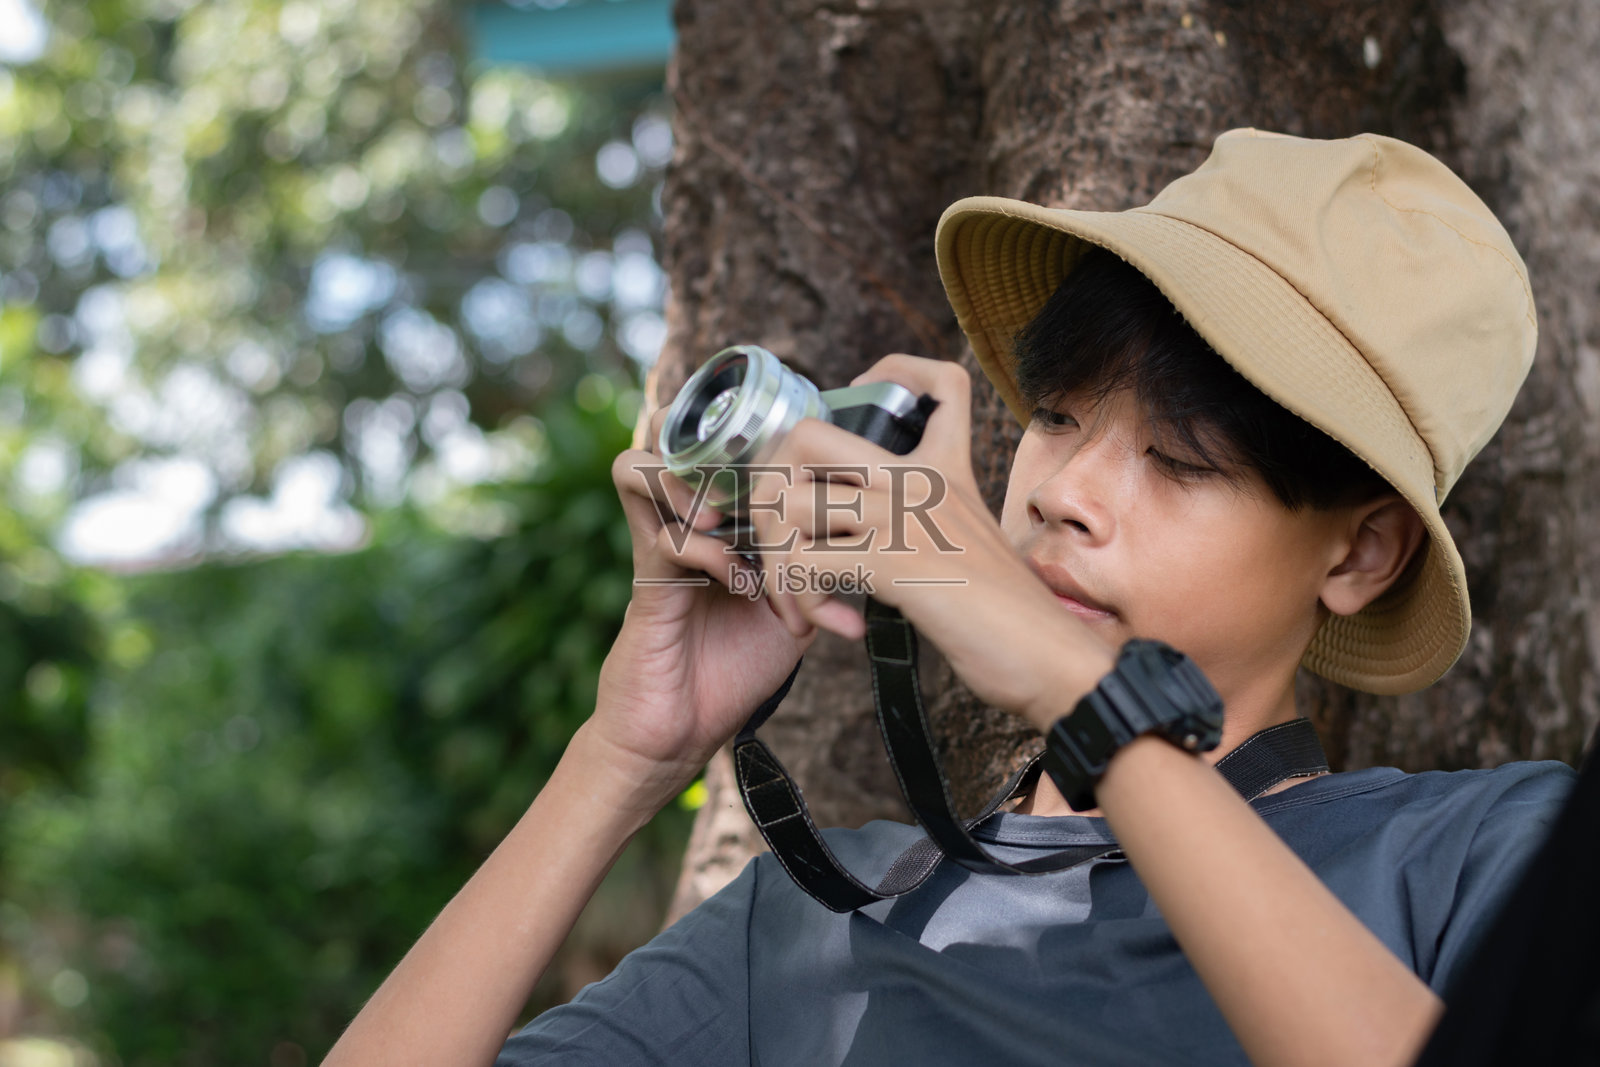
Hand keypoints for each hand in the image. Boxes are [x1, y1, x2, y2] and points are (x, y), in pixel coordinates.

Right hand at [593, 407, 816, 814]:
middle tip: (774, 477)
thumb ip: (822, 577)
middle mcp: (683, 525)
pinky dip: (711, 553)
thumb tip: (878, 550)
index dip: (763, 438)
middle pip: (678, 439)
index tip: (814, 463)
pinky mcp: (647, 586)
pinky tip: (742, 583)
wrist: (679, 734)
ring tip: (737, 517)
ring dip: (695, 483)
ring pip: (643, 467)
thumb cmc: (732, 673)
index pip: (723, 447)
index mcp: (718, 524)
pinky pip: (668, 540)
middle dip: (725, 445)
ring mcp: (659, 549)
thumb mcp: (794, 615)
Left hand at [749, 354, 1114, 728]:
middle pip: (806, 435)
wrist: (1048, 658)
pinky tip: (839, 624)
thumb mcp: (968, 539)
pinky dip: (803, 601)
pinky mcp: (893, 561)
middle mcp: (922, 479)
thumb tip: (856, 528)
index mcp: (948, 468)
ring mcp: (904, 515)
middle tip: (790, 542)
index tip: (861, 427)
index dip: (881, 379)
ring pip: (787, 504)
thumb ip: (924, 516)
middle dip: (771, 493)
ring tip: (807, 602)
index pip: (934, 380)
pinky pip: (803, 564)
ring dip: (778, 562)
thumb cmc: (1008, 616)